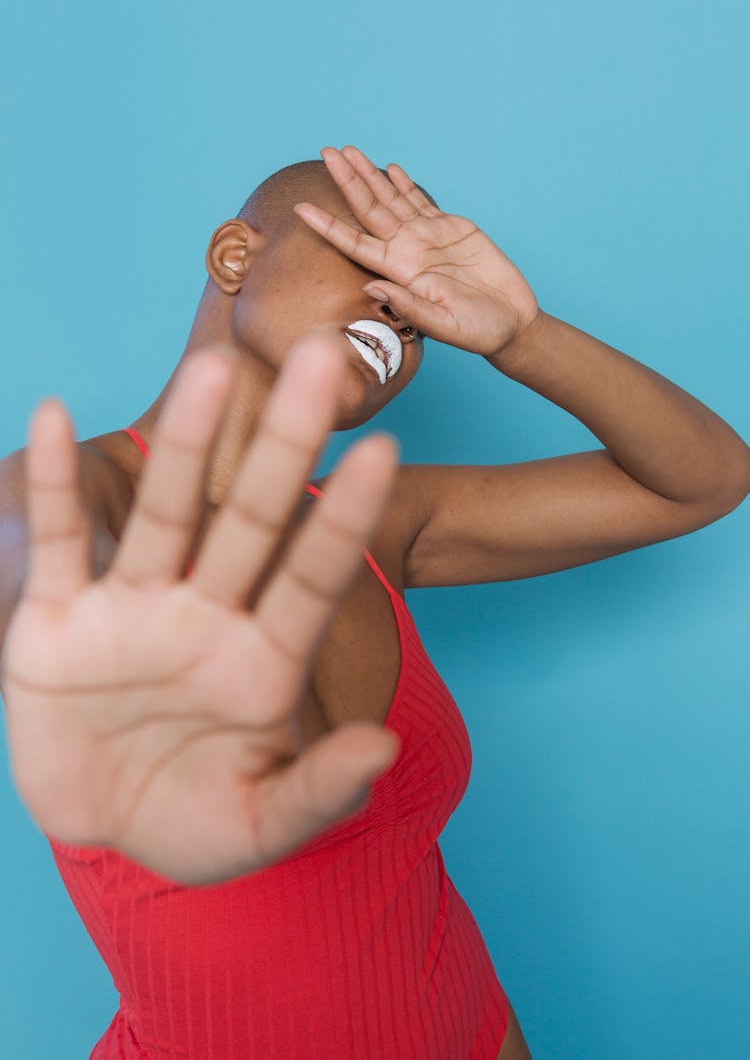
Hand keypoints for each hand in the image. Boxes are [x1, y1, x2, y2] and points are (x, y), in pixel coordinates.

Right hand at [1, 335, 399, 885]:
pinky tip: (61, 417)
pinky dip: (55, 486)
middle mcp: (206, 614)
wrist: (104, 825)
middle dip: (283, 445)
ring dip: (185, 444)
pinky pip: (59, 542)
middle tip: (324, 360)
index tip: (384, 449)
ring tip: (213, 371)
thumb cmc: (195, 821)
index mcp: (264, 658)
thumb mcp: (259, 825)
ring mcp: (133, 610)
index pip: (312, 575)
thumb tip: (383, 749)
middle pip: (248, 518)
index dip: (344, 517)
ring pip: (163, 514)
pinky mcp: (59, 622)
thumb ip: (317, 792)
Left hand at [294, 145, 540, 357]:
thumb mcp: (443, 325)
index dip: (327, 225)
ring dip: (369, 175)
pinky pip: (420, 201)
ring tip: (348, 151)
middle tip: (326, 152)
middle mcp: (406, 251)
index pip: (354, 244)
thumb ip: (408, 306)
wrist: (510, 323)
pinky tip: (388, 168)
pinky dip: (403, 183)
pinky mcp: (450, 228)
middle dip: (347, 181)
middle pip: (368, 210)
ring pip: (391, 199)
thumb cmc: (477, 332)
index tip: (300, 208)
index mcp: (399, 272)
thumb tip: (369, 285)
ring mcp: (426, 238)